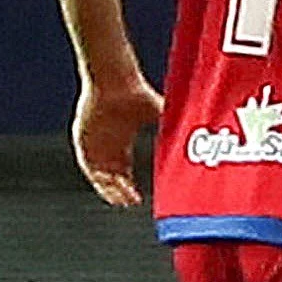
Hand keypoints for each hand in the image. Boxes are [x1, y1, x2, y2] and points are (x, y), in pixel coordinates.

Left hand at [70, 76, 162, 207]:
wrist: (114, 79)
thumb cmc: (136, 92)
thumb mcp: (158, 113)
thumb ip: (173, 126)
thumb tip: (199, 133)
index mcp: (121, 141)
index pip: (124, 171)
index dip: (130, 186)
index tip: (139, 198)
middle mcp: (106, 144)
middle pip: (111, 175)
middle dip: (120, 191)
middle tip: (131, 202)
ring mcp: (93, 141)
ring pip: (98, 172)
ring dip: (107, 187)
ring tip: (119, 198)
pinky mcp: (82, 137)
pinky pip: (85, 161)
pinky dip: (94, 173)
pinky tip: (105, 183)